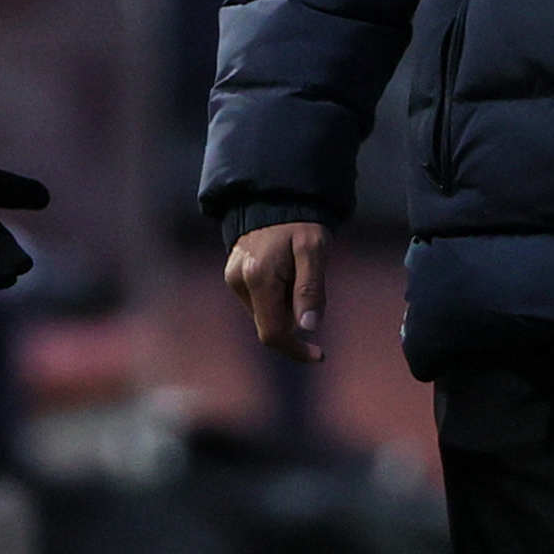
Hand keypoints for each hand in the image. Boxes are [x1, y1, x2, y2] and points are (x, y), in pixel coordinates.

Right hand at [225, 221, 328, 363]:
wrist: (275, 198)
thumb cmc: (299, 223)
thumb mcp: (314, 250)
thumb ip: (311, 288)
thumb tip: (308, 327)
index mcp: (258, 278)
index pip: (273, 333)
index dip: (296, 349)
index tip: (320, 355)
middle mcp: (239, 282)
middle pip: (270, 324)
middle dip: (294, 319)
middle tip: (314, 288)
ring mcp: (234, 278)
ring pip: (265, 313)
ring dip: (287, 306)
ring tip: (299, 271)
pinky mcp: (234, 275)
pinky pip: (259, 300)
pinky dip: (278, 296)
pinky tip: (287, 272)